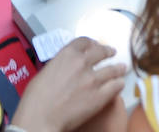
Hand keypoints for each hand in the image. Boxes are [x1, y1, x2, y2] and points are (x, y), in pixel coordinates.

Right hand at [10, 38, 126, 131]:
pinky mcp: (100, 96)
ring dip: (118, 68)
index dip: (92, 43)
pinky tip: (120, 84)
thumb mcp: (45, 72)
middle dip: (108, 52)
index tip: (95, 45)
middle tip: (112, 53)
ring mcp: (93, 79)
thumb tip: (64, 69)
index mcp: (67, 54)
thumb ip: (59, 66)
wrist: (42, 117)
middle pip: (101, 52)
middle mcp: (82, 63)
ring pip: (112, 69)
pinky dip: (119, 84)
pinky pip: (116, 86)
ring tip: (122, 68)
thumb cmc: (36, 98)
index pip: (84, 41)